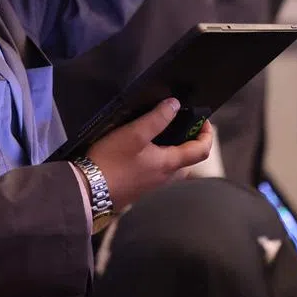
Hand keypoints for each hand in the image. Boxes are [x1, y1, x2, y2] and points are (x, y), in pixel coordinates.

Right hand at [86, 98, 213, 210]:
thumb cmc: (112, 161)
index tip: (202, 119)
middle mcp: (166, 177)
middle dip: (189, 140)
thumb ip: (156, 118)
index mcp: (169, 164)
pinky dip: (158, 157)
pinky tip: (139, 151)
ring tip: (158, 134)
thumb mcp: (134, 133)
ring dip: (172, 149)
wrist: (89, 192)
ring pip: (172, 165)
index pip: (201, 150)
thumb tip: (175, 105)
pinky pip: (157, 171)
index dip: (206, 133)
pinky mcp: (139, 187)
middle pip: (187, 159)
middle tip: (179, 124)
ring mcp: (152, 185)